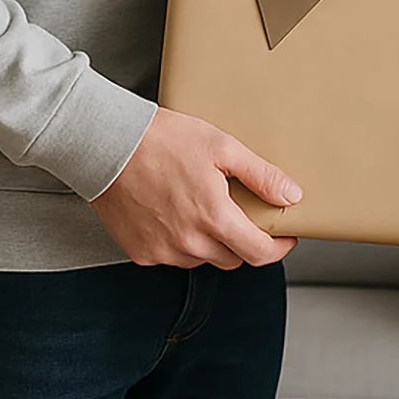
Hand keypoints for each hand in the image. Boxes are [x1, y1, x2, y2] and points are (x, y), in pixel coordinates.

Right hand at [92, 106, 301, 269]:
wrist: (108, 145)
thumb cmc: (164, 140)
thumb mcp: (222, 147)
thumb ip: (261, 175)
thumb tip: (291, 196)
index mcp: (214, 218)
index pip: (258, 254)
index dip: (278, 248)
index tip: (284, 236)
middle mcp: (189, 243)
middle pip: (232, 259)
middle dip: (245, 241)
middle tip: (244, 213)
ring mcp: (162, 252)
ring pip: (202, 259)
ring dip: (212, 242)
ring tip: (206, 206)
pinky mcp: (140, 253)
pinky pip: (172, 257)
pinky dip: (182, 242)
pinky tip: (177, 213)